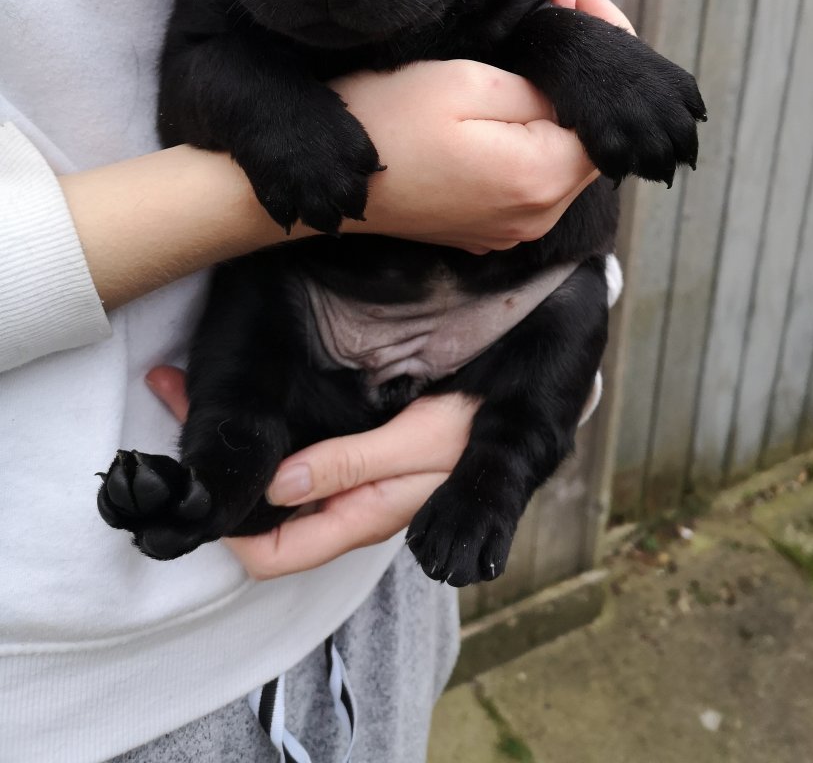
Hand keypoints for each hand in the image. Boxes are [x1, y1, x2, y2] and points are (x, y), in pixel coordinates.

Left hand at [145, 366, 475, 580]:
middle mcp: (344, 510)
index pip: (270, 555)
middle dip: (214, 469)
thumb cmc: (472, 431)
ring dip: (234, 444)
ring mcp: (346, 486)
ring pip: (273, 483)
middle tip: (171, 392)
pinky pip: (293, 462)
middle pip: (262, 514)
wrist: (512, 417)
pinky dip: (262, 434)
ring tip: (185, 385)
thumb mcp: (415, 445)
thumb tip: (277, 485)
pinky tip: (241, 397)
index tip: (187, 474)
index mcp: (358, 519)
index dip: (224, 528)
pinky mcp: (351, 460)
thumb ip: (349, 465)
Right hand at [333, 0, 631, 252]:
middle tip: (564, 4)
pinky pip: (531, 180)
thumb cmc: (387, 119)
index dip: (606, 52)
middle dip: (581, 79)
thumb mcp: (467, 83)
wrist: (329, 172)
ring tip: (537, 47)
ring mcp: (511, 229)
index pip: (605, 120)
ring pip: (562, 160)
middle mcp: (534, 217)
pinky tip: (514, 98)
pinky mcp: (487, 228)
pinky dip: (534, 139)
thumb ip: (538, 89)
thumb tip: (569, 92)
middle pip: (588, 142)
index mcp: (539, 179)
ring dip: (558, 108)